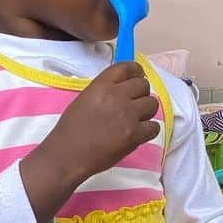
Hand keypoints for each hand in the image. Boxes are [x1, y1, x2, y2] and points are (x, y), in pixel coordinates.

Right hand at [40, 62, 159, 183]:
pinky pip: (154, 127)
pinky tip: (139, 133)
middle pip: (143, 85)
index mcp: (102, 86)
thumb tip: (123, 90)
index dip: (136, 71)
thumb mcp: (84, 99)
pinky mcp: (134, 135)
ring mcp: (127, 115)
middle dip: (141, 93)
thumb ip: (104, 91)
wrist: (68, 155)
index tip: (138, 76)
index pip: (127, 67)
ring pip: (152, 104)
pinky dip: (149, 130)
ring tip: (136, 119)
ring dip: (147, 111)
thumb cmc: (71, 129)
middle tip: (135, 104)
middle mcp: (117, 96)